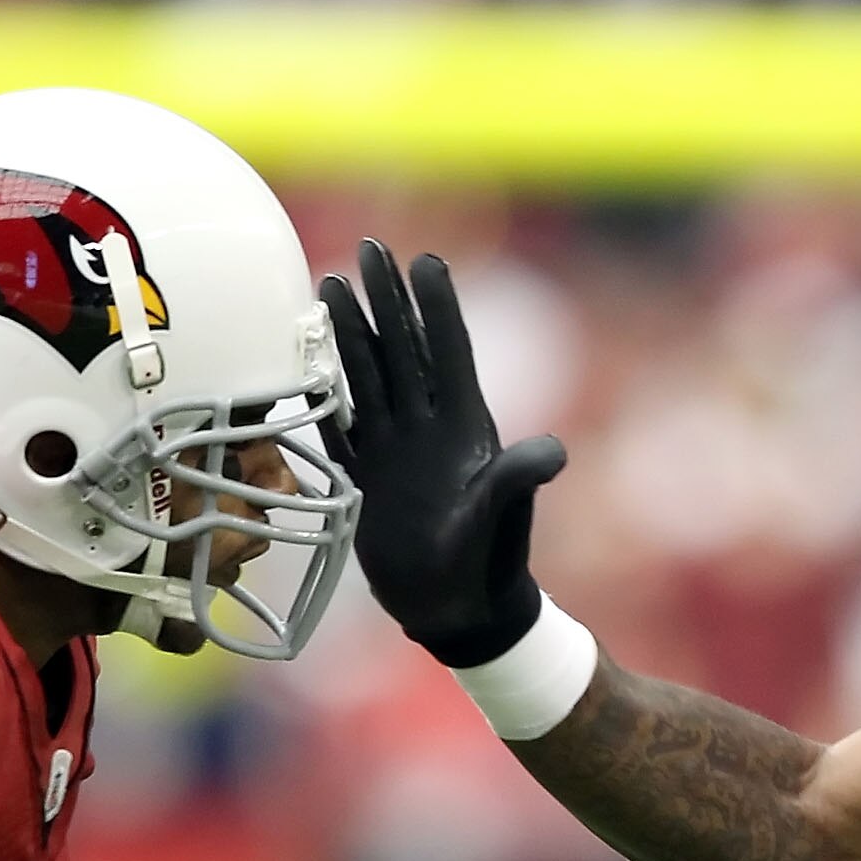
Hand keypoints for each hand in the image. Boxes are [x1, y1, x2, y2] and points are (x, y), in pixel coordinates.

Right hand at [321, 241, 566, 667]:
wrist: (458, 613)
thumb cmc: (487, 565)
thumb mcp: (501, 519)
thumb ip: (517, 481)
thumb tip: (552, 451)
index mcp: (466, 429)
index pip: (449, 353)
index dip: (437, 308)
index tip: (425, 260)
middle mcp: (430, 430)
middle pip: (405, 350)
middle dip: (388, 300)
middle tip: (370, 247)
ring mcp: (397, 450)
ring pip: (369, 376)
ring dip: (352, 333)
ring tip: (330, 284)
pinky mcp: (369, 477)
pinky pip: (342, 421)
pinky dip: (325, 391)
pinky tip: (308, 360)